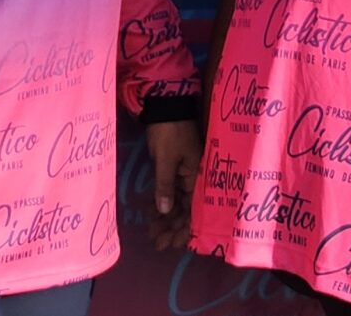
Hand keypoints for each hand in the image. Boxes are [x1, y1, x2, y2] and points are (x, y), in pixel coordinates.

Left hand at [146, 121, 203, 250]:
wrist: (166, 106)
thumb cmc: (169, 132)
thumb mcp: (166, 159)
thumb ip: (165, 185)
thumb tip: (166, 210)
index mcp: (197, 177)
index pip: (193, 209)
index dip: (183, 228)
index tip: (172, 244)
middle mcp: (193, 178)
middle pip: (185, 210)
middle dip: (172, 228)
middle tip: (158, 243)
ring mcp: (183, 174)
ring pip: (176, 203)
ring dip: (166, 219)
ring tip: (153, 234)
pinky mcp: (173, 169)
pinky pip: (169, 192)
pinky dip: (162, 204)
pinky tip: (153, 216)